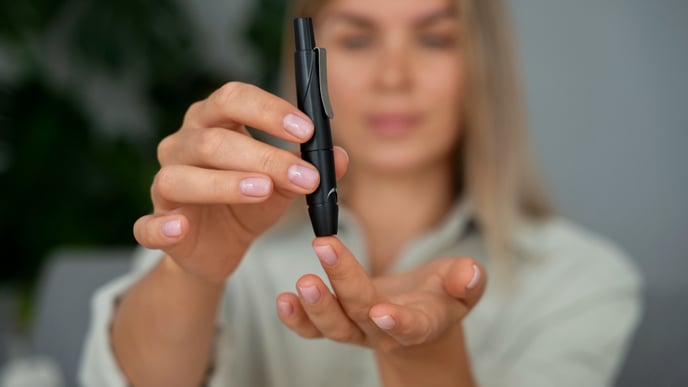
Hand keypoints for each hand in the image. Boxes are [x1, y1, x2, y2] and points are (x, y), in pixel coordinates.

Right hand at [132, 82, 348, 282]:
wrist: (220, 248)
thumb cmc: (248, 204)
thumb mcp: (284, 186)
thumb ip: (307, 169)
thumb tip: (340, 157)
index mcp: (213, 123)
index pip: (232, 98)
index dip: (268, 110)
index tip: (306, 130)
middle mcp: (182, 146)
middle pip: (213, 139)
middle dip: (263, 155)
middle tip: (303, 175)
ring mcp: (164, 185)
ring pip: (181, 177)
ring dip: (225, 183)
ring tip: (263, 191)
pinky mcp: (156, 224)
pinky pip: (148, 225)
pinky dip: (161, 227)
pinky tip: (179, 229)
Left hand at [276, 236, 485, 353]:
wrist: (421, 315)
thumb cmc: (443, 294)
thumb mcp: (463, 286)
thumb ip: (468, 280)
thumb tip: (470, 272)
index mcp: (422, 323)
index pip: (411, 327)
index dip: (398, 322)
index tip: (383, 310)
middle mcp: (386, 331)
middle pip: (362, 312)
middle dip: (343, 283)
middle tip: (325, 247)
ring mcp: (359, 330)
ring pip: (335, 326)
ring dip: (316, 306)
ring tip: (302, 281)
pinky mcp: (340, 322)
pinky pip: (315, 329)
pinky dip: (297, 319)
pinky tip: (283, 300)